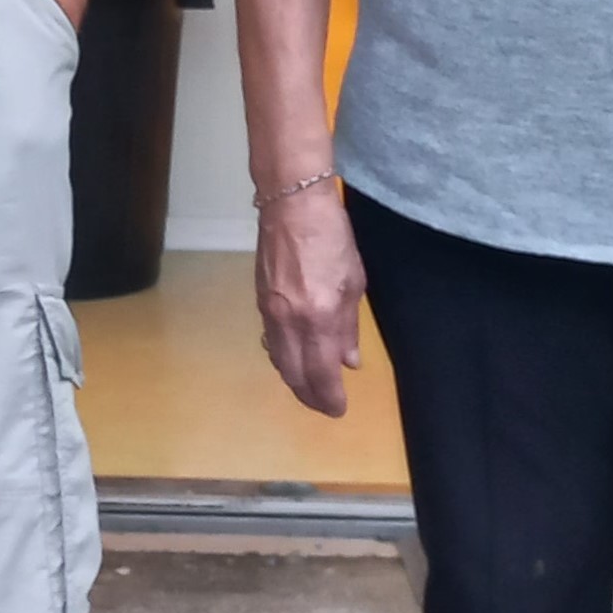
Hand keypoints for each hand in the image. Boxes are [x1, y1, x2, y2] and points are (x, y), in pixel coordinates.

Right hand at [254, 177, 366, 418]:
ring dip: (295, 379)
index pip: (321, 374)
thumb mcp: (353, 281)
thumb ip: (349, 326)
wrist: (291, 204)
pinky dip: (283, 357)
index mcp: (318, 317)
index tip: (339, 408)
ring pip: (279, 361)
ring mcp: (270, 312)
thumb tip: (348, 361)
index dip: (329, 398)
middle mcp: (290, 322)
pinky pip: (271, 341)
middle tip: (325, 404)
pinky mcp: (259, 301)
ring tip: (311, 386)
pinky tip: (294, 356)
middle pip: (294, 375)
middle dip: (310, 396)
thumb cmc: (331, 236)